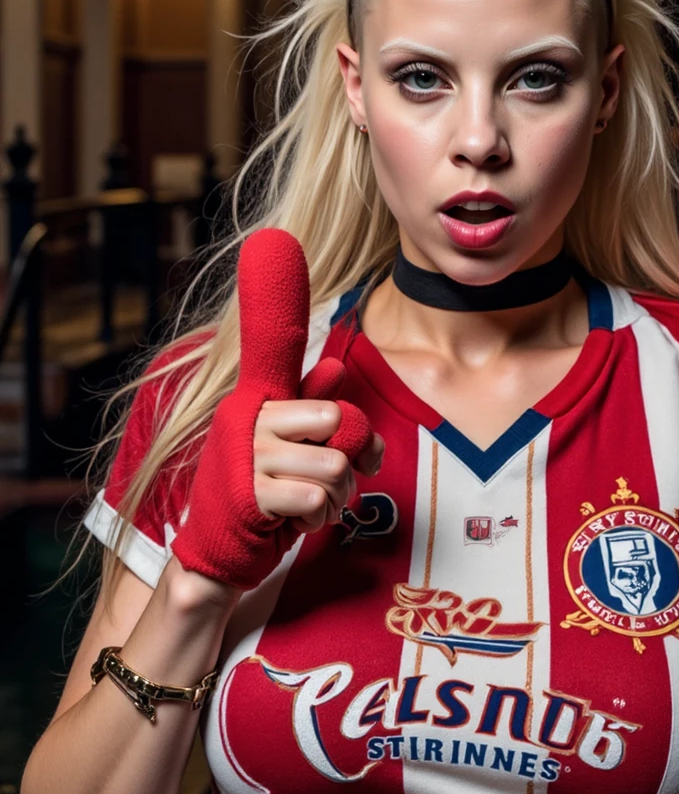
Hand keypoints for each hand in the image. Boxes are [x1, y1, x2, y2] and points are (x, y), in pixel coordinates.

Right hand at [170, 229, 380, 589]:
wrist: (217, 554)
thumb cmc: (266, 495)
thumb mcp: (297, 451)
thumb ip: (319, 411)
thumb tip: (334, 366)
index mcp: (261, 394)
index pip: (273, 341)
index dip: (273, 293)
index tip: (272, 239)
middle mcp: (249, 412)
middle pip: (338, 419)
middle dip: (347, 460)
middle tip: (324, 480)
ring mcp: (246, 451)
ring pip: (335, 466)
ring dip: (335, 498)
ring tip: (306, 503)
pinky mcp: (247, 491)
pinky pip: (317, 498)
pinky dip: (317, 518)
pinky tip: (291, 521)